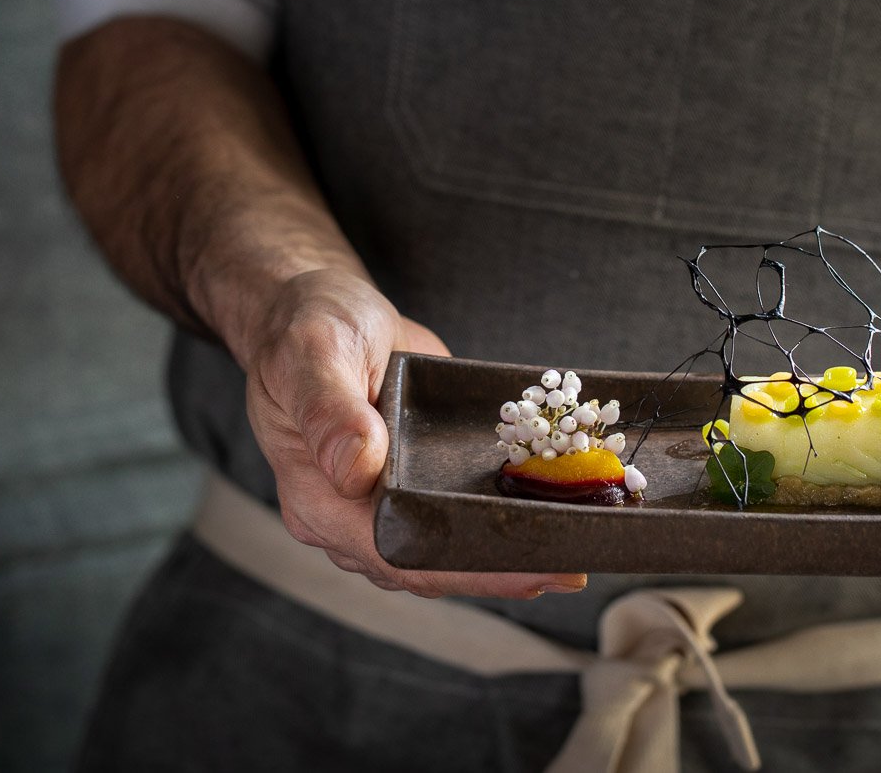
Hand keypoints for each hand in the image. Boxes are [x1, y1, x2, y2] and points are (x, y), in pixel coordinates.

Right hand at [244, 269, 586, 599]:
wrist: (317, 310)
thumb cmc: (308, 326)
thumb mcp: (315, 353)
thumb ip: (331, 410)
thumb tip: (357, 469)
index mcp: (317, 498)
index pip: (393, 552)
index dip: (462, 568)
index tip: (528, 570)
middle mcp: (346, 516)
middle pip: (425, 566)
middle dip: (498, 571)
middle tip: (571, 570)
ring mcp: (378, 506)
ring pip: (441, 554)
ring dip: (503, 556)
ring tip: (571, 554)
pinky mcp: (407, 488)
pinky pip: (450, 522)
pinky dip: (495, 525)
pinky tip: (543, 525)